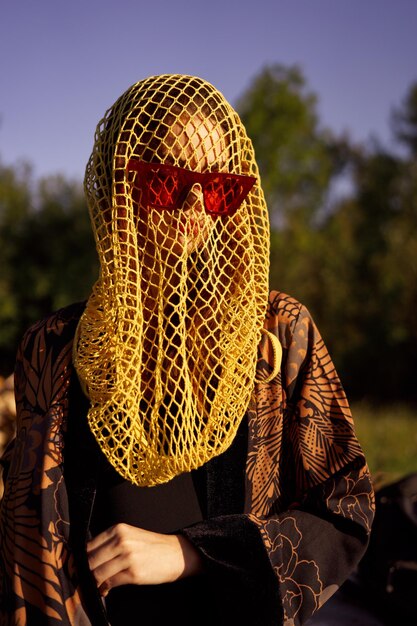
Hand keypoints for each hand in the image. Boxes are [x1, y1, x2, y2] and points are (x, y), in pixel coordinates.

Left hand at [86, 523, 202, 595]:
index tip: (79, 568)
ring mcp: (127, 556)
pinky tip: (105, 590)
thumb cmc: (152, 547)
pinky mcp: (133, 573)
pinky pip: (109, 583)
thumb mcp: (130, 536)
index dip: (81, 559)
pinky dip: (103, 589)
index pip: (88, 545)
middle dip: (85, 573)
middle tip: (84, 580)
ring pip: (97, 573)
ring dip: (94, 583)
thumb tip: (88, 560)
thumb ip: (110, 544)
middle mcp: (121, 540)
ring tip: (96, 586)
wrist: (176, 554)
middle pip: (90, 560)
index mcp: (118, 529)